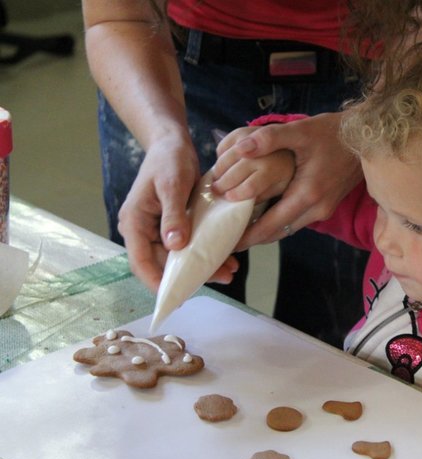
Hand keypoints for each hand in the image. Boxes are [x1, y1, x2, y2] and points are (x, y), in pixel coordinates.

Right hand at [118, 136, 237, 290]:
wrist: (172, 143)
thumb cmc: (169, 160)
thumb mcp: (172, 185)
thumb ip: (173, 215)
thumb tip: (174, 245)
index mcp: (134, 222)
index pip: (141, 262)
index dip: (157, 282)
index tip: (177, 296)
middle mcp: (143, 230)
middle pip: (164, 263)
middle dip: (192, 274)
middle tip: (224, 277)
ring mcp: (157, 229)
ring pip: (178, 257)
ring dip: (203, 265)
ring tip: (230, 271)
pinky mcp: (173, 226)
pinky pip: (187, 245)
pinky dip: (205, 252)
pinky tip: (226, 257)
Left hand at [212, 112, 361, 249]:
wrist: (368, 137)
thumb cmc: (334, 133)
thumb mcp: (301, 131)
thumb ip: (269, 138)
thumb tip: (241, 148)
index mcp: (307, 194)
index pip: (271, 225)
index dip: (248, 236)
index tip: (229, 243)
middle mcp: (317, 208)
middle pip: (279, 232)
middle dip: (254, 238)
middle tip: (230, 239)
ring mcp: (324, 209)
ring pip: (289, 228)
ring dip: (268, 230)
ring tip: (243, 228)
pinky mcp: (327, 204)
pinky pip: (298, 220)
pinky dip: (280, 221)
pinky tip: (266, 213)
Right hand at [212, 127, 295, 203]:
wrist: (292, 144)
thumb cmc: (285, 172)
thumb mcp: (280, 188)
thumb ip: (263, 198)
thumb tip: (242, 209)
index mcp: (274, 170)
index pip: (250, 187)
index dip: (236, 195)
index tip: (228, 198)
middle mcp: (261, 153)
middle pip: (233, 173)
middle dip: (222, 185)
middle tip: (215, 191)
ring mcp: (250, 139)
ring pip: (225, 159)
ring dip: (217, 172)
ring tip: (215, 181)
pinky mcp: (241, 131)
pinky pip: (222, 146)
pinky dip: (219, 157)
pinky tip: (223, 165)